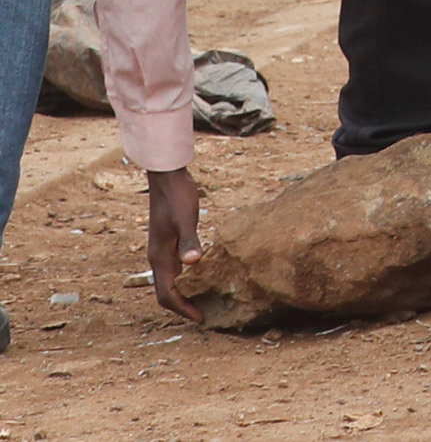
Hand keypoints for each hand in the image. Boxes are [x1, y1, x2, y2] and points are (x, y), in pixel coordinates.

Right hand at [146, 167, 200, 320]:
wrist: (167, 178)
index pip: (166, 294)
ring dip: (185, 293)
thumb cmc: (178, 197)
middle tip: (206, 314)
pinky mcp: (169, 241)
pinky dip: (188, 278)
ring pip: (171, 281)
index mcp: (159, 257)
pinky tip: (204, 274)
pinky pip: (175, 268)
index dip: (182, 309)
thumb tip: (193, 263)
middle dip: (183, 306)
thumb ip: (189, 240)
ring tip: (206, 299)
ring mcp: (162, 250)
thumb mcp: (186, 219)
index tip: (201, 318)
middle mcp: (158, 258)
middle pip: (166, 292)